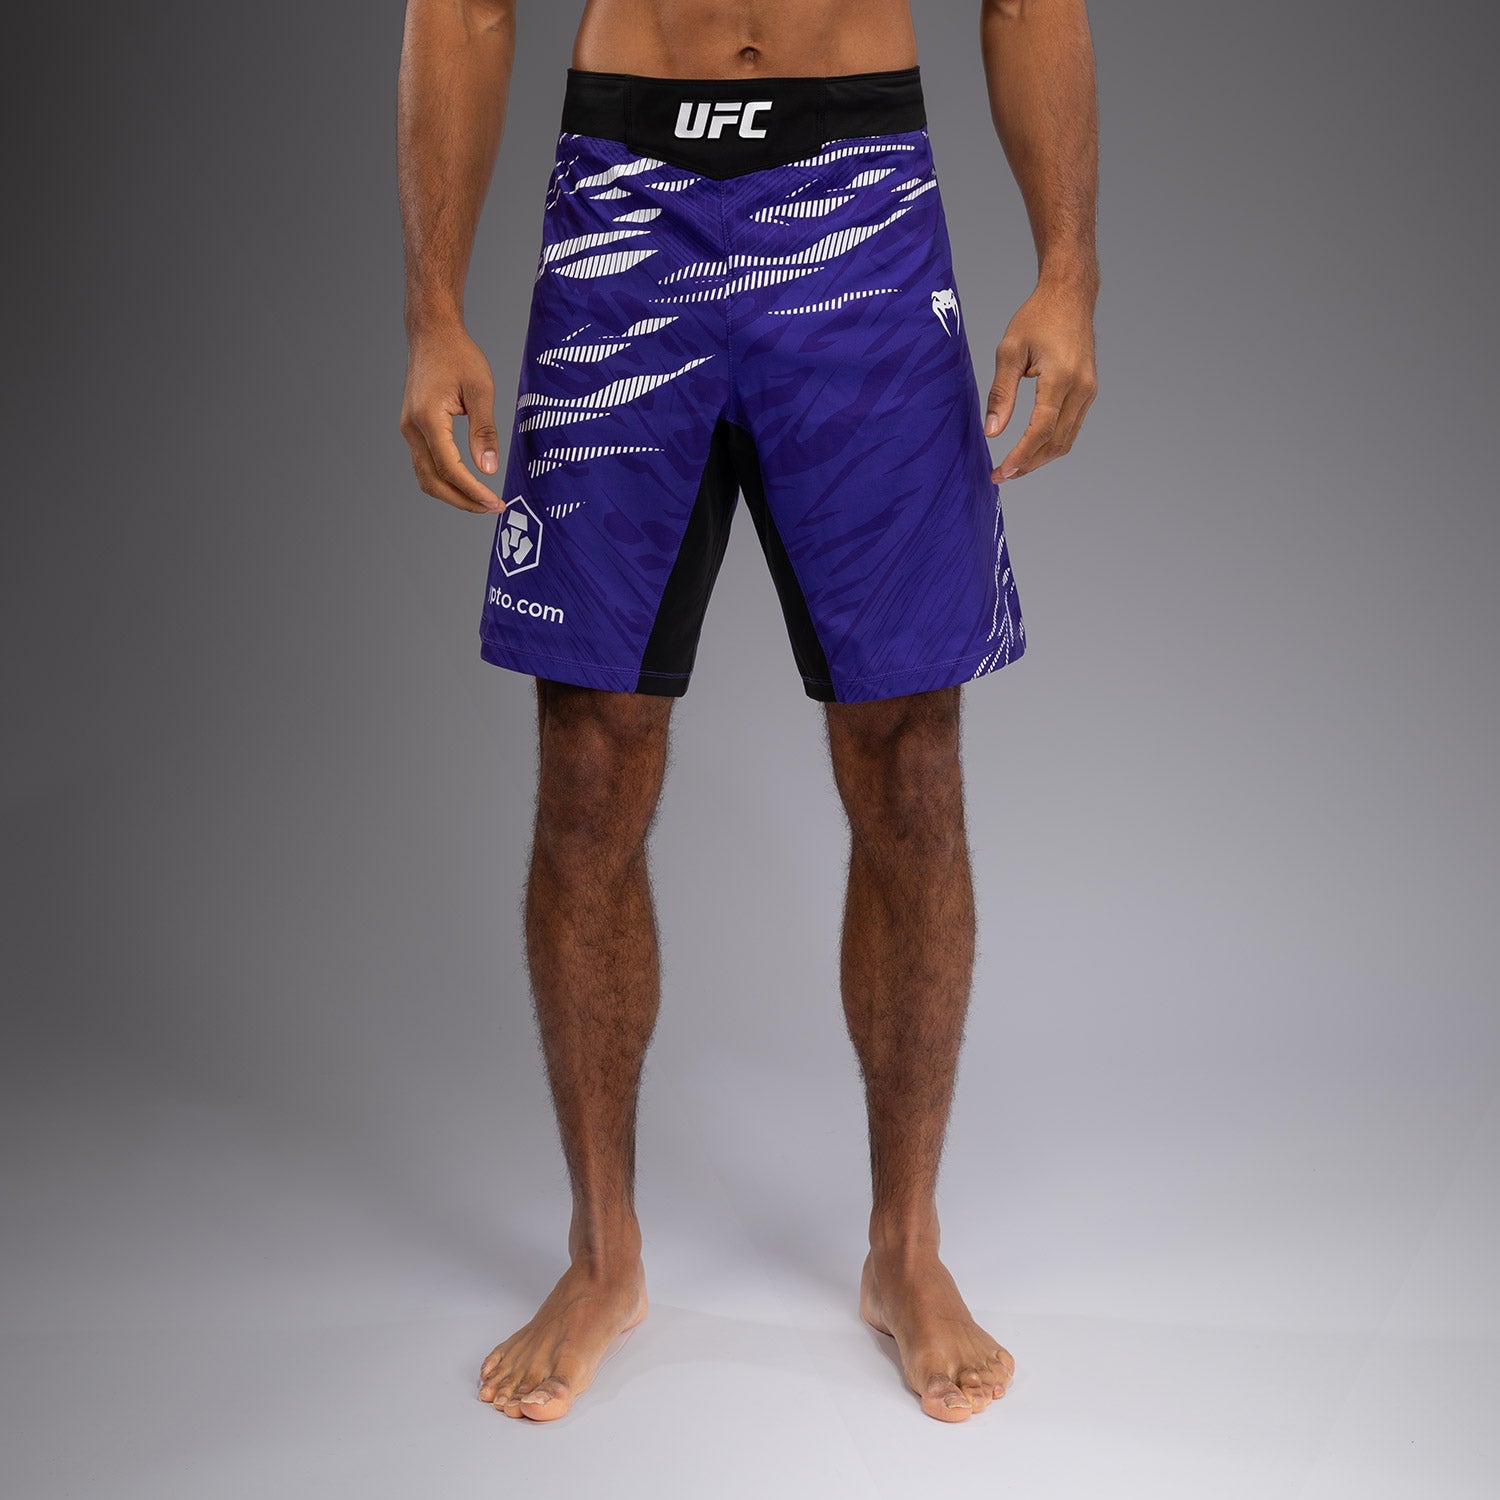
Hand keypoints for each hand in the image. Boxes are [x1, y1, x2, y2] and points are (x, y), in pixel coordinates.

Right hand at [399, 323, 503, 512]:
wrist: (432, 334)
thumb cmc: (458, 355)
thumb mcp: (481, 390)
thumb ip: (484, 431)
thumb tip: (489, 469)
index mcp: (427, 418)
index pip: (450, 469)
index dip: (473, 491)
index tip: (495, 503)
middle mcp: (412, 428)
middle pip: (433, 481)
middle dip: (463, 501)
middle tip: (493, 508)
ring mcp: (409, 430)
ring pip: (426, 477)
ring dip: (453, 494)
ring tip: (482, 501)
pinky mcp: (413, 429)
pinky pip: (425, 464)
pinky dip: (445, 480)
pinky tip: (468, 483)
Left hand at [984, 279, 1097, 482]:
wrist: (1070, 296)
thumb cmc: (1037, 318)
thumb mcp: (1009, 351)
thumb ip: (1001, 394)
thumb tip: (992, 431)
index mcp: (1061, 378)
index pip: (1041, 430)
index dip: (1021, 455)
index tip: (1002, 471)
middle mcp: (1081, 388)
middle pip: (1057, 442)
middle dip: (1029, 464)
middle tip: (1002, 475)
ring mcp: (1089, 391)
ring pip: (1067, 440)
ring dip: (1040, 458)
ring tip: (1014, 467)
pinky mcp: (1088, 391)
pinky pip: (1071, 427)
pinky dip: (1051, 443)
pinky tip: (1031, 448)